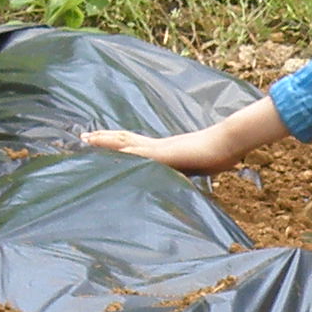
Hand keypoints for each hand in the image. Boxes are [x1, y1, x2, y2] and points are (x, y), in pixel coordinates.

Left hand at [80, 99, 272, 173]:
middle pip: (125, 138)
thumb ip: (190, 169)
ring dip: (106, 141)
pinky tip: (112, 150)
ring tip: (87, 139)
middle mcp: (158, 146)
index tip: (100, 139)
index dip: (117, 140)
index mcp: (164, 149)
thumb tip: (190, 174)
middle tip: (83, 136)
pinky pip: (141, 153)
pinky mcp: (166, 154)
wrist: (228, 143)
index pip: (134, 143)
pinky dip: (125, 151)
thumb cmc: (219, 154)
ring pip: (127, 142)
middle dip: (103, 138)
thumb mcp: (200, 166)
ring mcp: (161, 149)